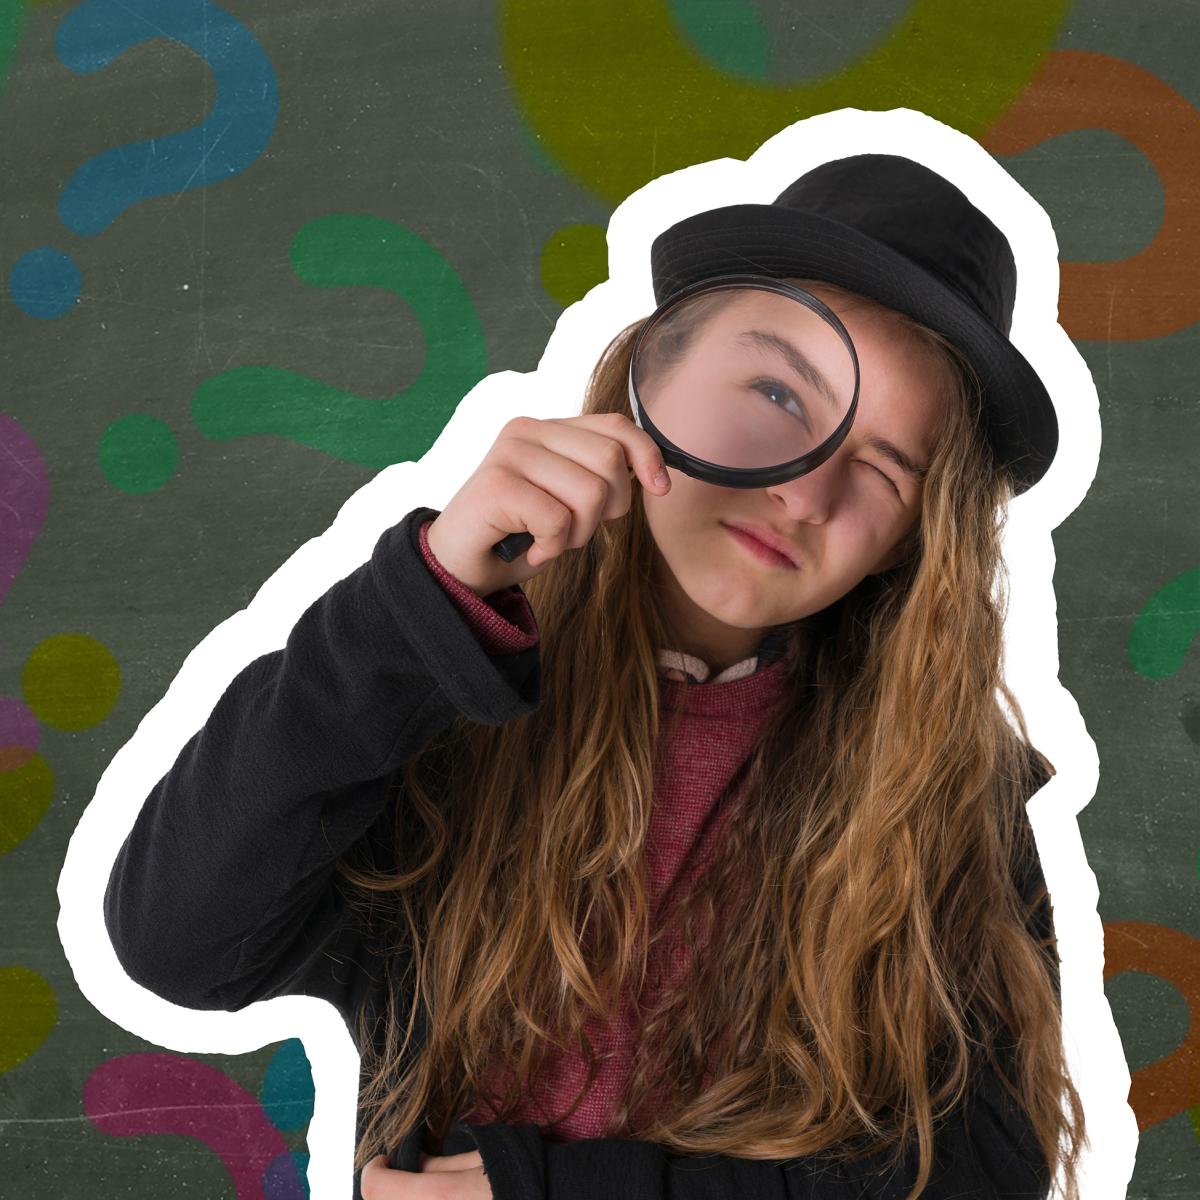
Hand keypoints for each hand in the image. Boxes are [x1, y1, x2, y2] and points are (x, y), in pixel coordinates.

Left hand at [361, 1149, 492, 1198]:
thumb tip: (409, 1164)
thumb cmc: (515, 1177)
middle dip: (385, 1193)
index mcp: (437, 1198)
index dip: (374, 1169)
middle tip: (399, 1179)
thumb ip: (435, 1165)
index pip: (377, 1188)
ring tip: (421, 1195)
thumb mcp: (475, 1160)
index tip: (383, 1160)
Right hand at [423, 411, 670, 596]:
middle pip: (610, 462)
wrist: (459, 568)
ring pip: (589, 494)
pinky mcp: (496, 483)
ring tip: (548, 540)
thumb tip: (654, 474)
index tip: (660, 489)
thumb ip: (598, 477)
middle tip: (572, 531)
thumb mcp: (568, 501)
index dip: (647, 456)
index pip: (616, 427)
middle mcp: (528, 430)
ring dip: (577, 534)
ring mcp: (509, 453)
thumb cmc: (518, 535)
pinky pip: (558, 520)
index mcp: (548, 430)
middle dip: (606, 510)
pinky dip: (552, 548)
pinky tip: (532, 551)